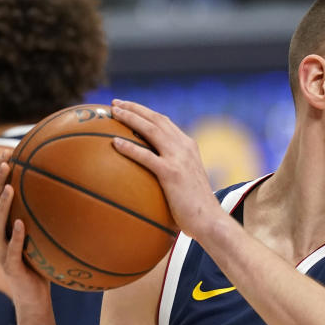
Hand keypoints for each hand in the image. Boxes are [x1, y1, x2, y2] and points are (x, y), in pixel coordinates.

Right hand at [0, 154, 50, 310]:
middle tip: (6, 162)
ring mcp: (0, 253)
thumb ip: (47, 216)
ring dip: (2, 205)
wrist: (34, 297)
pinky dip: (15, 237)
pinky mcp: (10, 268)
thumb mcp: (43, 235)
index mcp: (1, 227)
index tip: (9, 152)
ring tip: (9, 187)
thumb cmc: (40, 264)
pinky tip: (21, 225)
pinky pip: (11, 251)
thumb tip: (71, 190)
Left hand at [110, 99, 221, 240]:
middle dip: (135, 108)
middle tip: (115, 103)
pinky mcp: (172, 173)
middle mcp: (184, 147)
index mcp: (188, 146)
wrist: (210, 220)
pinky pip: (146, 156)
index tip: (128, 106)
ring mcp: (179, 159)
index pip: (164, 122)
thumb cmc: (194, 208)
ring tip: (113, 113)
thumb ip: (172, 171)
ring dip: (131, 118)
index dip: (145, 112)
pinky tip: (114, 143)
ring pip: (151, 130)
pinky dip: (130, 147)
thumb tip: (149, 174)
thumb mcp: (185, 182)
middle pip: (156, 119)